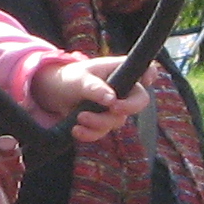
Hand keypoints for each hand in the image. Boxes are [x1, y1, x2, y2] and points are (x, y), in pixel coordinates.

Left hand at [30, 54, 149, 141]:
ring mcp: (114, 107)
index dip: (150, 74)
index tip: (146, 81)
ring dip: (99, 123)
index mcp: (119, 70)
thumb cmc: (69, 78)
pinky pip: (103, 132)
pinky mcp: (103, 122)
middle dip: (128, 108)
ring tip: (79, 117)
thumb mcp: (79, 79)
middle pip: (140, 101)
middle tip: (113, 108)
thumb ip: (95, 88)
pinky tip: (76, 130)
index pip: (145, 68)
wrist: (53, 94)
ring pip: (118, 120)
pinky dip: (90, 134)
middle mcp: (122, 89)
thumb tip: (112, 100)